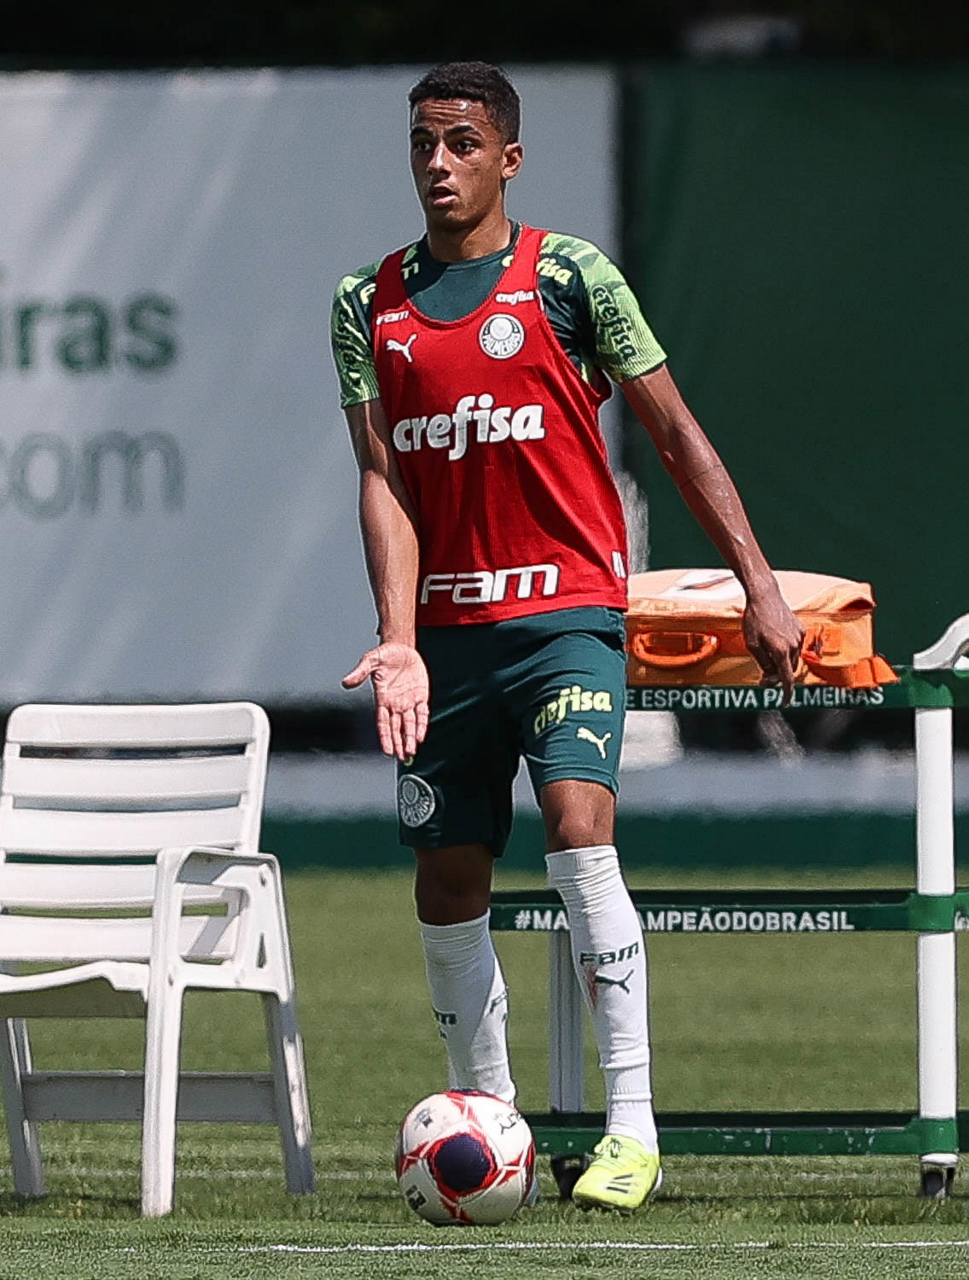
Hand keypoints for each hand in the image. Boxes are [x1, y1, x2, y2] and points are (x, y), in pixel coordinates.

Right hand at [342, 642, 429, 760]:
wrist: (401, 647)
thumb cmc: (384, 655)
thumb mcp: (370, 660)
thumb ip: (360, 672)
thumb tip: (345, 682)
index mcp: (382, 699)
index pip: (383, 722)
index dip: (385, 737)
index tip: (387, 750)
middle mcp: (395, 704)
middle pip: (396, 728)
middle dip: (398, 743)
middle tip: (400, 758)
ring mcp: (408, 701)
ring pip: (409, 724)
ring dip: (410, 738)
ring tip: (410, 753)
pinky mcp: (421, 695)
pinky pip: (422, 713)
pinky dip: (421, 725)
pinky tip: (421, 736)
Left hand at [742, 587, 803, 704]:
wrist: (765, 596)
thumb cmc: (754, 619)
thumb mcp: (752, 644)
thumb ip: (763, 662)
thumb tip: (770, 675)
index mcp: (781, 651)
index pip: (787, 679)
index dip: (786, 693)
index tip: (784, 702)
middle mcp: (793, 645)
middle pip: (789, 670)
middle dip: (777, 676)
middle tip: (763, 678)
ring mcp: (799, 637)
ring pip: (793, 659)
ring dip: (782, 663)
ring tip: (766, 656)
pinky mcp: (801, 629)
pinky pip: (795, 646)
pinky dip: (786, 650)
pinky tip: (774, 641)